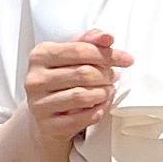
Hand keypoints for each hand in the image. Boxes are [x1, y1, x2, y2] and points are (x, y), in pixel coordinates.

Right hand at [24, 28, 133, 142]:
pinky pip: (82, 118)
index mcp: (40, 55)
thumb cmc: (60, 82)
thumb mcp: (69, 58)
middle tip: (115, 77)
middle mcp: (35, 79)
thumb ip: (87, 43)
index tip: (127, 59)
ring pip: (83, 96)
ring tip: (108, 91)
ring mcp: (39, 104)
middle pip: (84, 73)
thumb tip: (107, 37)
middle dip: (106, 75)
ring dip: (103, 93)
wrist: (44, 118)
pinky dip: (97, 111)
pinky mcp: (48, 125)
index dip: (108, 54)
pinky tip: (100, 106)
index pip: (80, 50)